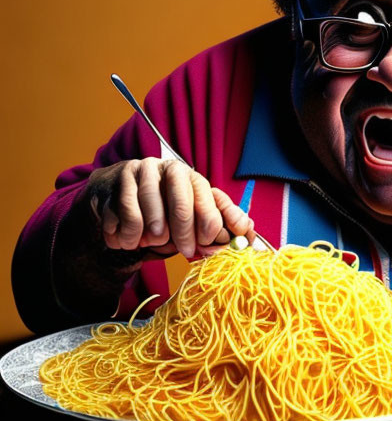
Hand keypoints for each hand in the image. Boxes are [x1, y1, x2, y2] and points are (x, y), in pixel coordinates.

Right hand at [87, 158, 254, 258]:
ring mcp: (138, 173)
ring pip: (149, 215)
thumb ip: (220, 220)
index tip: (206, 244)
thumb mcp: (193, 212)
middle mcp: (165, 168)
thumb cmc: (163, 208)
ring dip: (151, 238)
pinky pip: (122, 218)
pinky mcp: (115, 184)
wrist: (118, 195)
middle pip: (180, 205)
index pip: (205, 198)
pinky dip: (125, 236)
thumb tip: (247, 230)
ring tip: (150, 242)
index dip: (209, 225)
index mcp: (189, 175)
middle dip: (183, 235)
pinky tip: (126, 239)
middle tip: (185, 251)